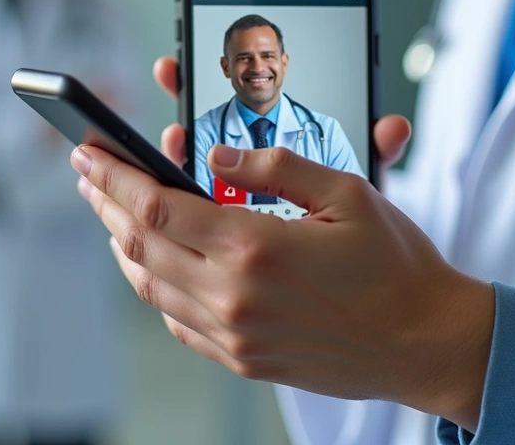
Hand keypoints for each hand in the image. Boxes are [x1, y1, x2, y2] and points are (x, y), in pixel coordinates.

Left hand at [69, 57, 494, 431]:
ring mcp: (234, 334)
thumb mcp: (347, 193)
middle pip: (139, 244)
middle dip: (105, 203)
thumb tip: (218, 157)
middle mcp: (234, 297)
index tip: (88, 155)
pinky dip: (153, 285)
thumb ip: (275, 168)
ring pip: (149, 285)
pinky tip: (151, 262)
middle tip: (89, 176)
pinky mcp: (241, 359)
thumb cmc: (394, 267)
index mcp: (255, 248)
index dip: (113, 177)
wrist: (425, 343)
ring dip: (121, 243)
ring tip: (111, 212)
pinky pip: (175, 320)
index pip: (155, 206)